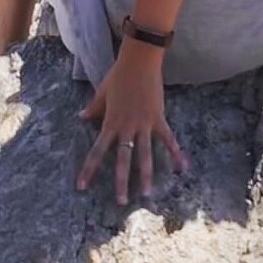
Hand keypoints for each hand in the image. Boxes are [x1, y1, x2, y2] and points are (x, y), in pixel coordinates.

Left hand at [75, 45, 187, 204]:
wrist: (139, 61)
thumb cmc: (118, 76)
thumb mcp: (102, 92)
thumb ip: (93, 108)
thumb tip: (80, 117)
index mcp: (110, 123)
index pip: (97, 150)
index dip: (89, 169)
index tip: (81, 186)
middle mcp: (126, 127)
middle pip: (123, 159)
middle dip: (122, 181)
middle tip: (122, 201)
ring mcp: (144, 124)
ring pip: (145, 154)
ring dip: (146, 174)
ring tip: (147, 193)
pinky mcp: (158, 118)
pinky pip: (167, 138)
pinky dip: (175, 152)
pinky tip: (182, 167)